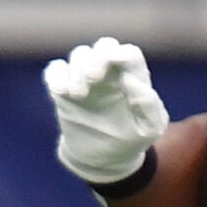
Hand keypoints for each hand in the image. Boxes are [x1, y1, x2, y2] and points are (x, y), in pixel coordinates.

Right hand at [43, 37, 168, 183]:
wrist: (106, 159)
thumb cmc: (133, 140)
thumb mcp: (149, 129)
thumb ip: (147, 104)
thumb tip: (130, 78)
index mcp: (134, 79)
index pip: (130, 55)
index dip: (123, 53)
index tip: (115, 60)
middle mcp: (111, 73)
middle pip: (103, 46)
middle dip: (97, 57)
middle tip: (94, 77)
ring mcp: (87, 79)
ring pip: (80, 55)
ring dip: (77, 69)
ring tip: (79, 94)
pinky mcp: (65, 89)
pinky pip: (56, 70)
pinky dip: (57, 76)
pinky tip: (61, 92)